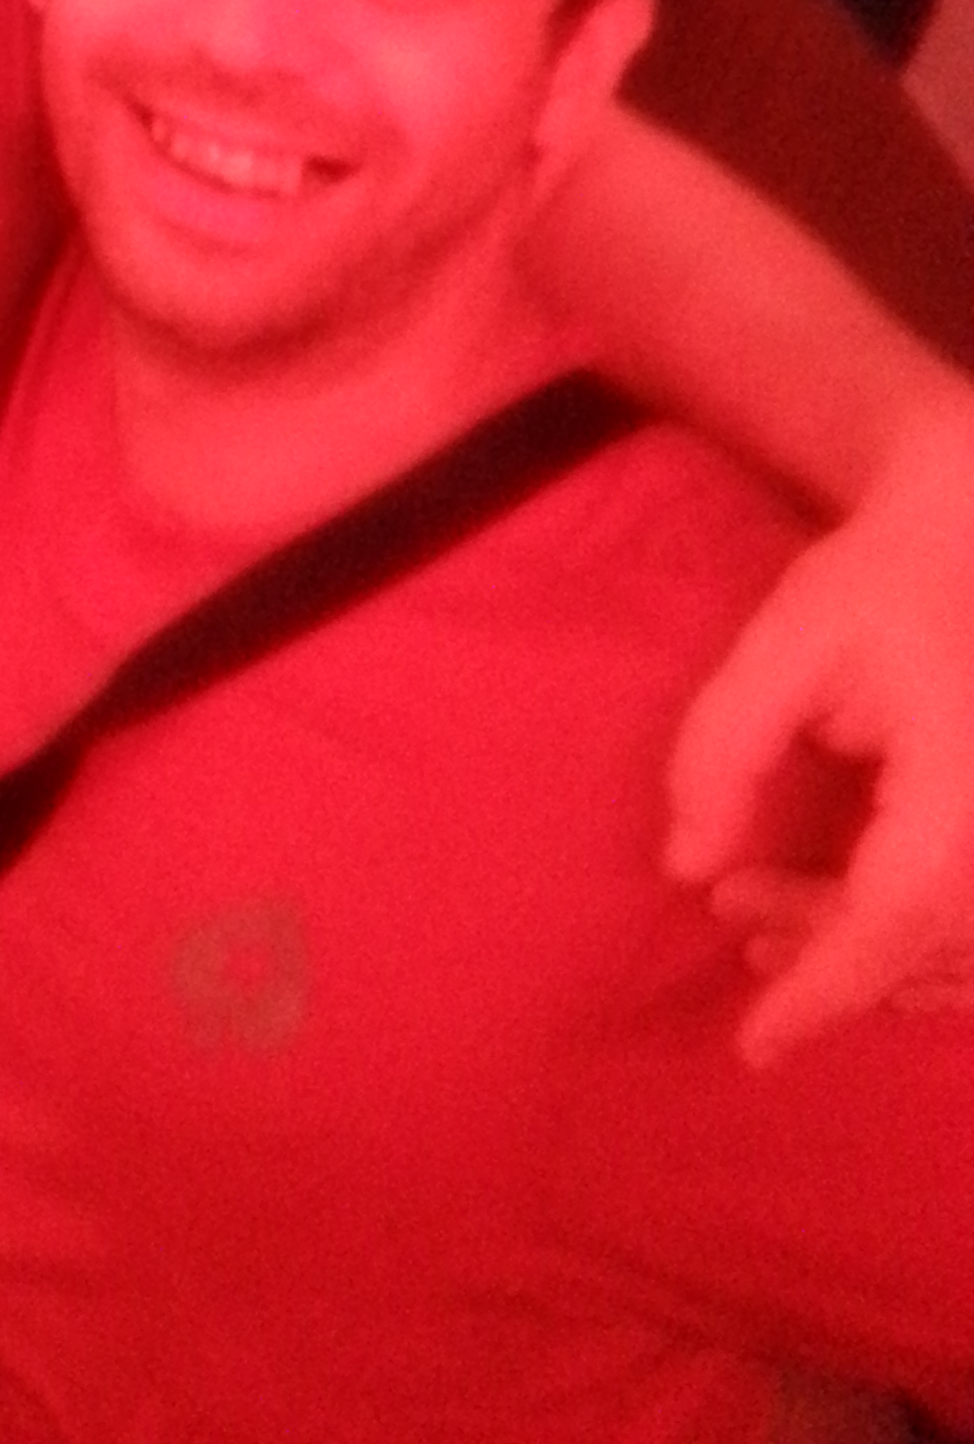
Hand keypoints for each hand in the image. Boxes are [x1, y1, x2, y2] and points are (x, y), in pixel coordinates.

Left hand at [666, 445, 973, 1062]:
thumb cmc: (882, 581)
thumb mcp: (783, 646)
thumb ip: (721, 751)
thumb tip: (684, 867)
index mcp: (964, 805)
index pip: (882, 933)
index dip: (815, 997)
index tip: (751, 1048)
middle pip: (922, 947)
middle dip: (824, 952)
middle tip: (732, 911)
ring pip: (967, 954)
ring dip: (878, 958)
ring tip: (771, 925)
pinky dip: (935, 951)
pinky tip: (867, 934)